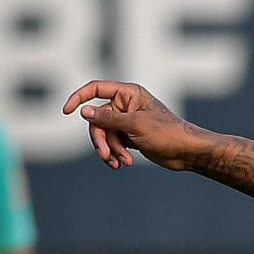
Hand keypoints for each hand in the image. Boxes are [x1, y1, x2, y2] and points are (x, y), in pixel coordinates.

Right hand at [62, 81, 214, 171]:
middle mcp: (126, 104)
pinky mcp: (129, 136)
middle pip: (97, 119)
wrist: (187, 152)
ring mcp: (127, 121)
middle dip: (100, 138)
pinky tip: (123, 164)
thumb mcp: (134, 125)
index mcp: (128, 93)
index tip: (66, 111)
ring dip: (110, 149)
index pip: (96, 89)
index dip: (79, 98)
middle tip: (105, 155)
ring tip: (122, 162)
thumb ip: (108, 118)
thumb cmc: (167, 133)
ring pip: (104, 134)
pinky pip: (112, 143)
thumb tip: (84, 112)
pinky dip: (115, 153)